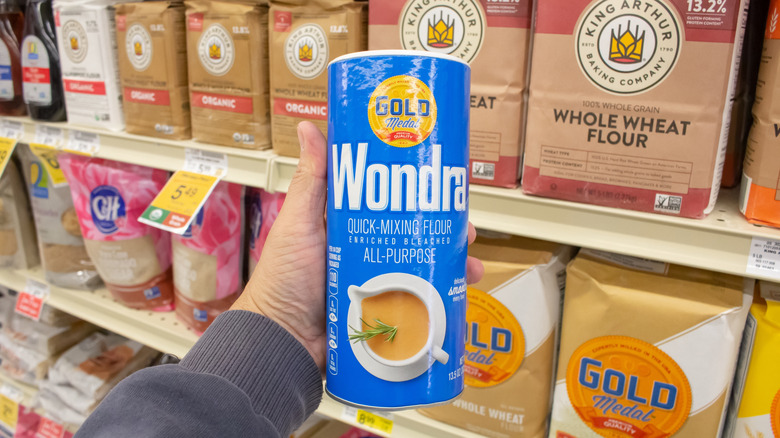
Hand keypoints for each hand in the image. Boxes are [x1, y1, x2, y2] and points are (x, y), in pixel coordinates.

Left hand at [232, 121, 484, 370]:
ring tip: (469, 263)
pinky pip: (419, 301)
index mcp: (347, 224)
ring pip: (423, 265)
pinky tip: (458, 292)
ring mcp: (377, 281)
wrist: (282, 340)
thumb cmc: (283, 279)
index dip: (418, 192)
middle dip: (443, 229)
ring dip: (450, 262)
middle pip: (414, 232)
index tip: (443, 182)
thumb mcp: (298, 222)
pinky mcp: (384, 311)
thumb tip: (308, 127)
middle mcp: (366, 249)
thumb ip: (311, 179)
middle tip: (466, 227)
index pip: (390, 201)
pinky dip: (440, 295)